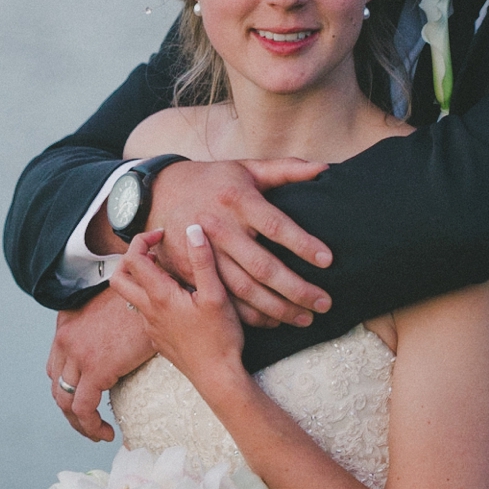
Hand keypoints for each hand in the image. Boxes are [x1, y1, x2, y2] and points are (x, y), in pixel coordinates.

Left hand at [46, 286, 155, 441]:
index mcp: (66, 327)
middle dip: (72, 413)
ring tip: (99, 433)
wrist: (152, 289)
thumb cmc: (140, 297)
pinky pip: (84, 408)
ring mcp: (79, 355)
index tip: (86, 404)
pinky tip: (107, 432)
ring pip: (67, 403)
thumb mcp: (108, 310)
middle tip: (91, 425)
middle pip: (58, 388)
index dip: (68, 391)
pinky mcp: (97, 368)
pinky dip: (92, 425)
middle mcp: (65, 341)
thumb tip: (110, 346)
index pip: (56, 369)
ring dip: (81, 424)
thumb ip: (99, 328)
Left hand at [111, 226, 246, 394]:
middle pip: (120, 278)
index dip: (143, 239)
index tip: (161, 234)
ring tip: (166, 271)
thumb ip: (203, 260)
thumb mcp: (216, 295)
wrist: (217, 378)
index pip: (134, 259)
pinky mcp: (158, 339)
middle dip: (130, 258)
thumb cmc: (220, 339)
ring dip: (141, 278)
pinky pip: (144, 313)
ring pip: (131, 296)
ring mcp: (151, 327)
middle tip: (152, 251)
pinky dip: (151, 297)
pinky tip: (175, 299)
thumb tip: (193, 230)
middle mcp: (149, 311)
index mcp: (160, 296)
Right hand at [149, 159, 333, 329]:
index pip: (274, 225)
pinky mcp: (192, 271)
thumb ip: (286, 169)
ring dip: (276, 308)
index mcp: (238, 200)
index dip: (302, 244)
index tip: (328, 261)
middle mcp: (220, 228)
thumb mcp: (247, 168)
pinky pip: (224, 298)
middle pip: (261, 266)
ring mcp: (204, 253)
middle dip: (295, 288)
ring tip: (306, 318)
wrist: (161, 193)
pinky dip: (250, 315)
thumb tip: (324, 168)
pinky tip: (274, 321)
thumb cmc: (215, 181)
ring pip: (244, 289)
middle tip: (324, 302)